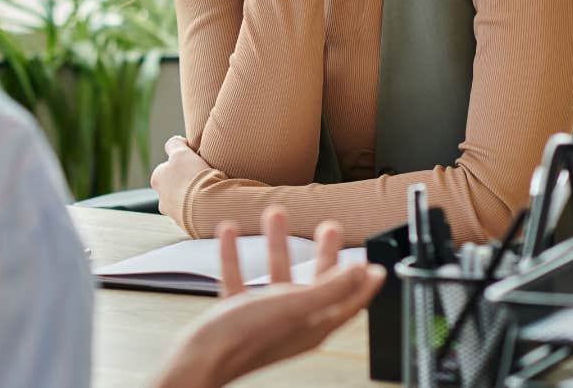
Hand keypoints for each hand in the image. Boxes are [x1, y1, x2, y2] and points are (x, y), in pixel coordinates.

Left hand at [150, 136, 213, 228]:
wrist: (208, 206)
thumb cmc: (193, 177)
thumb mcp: (181, 153)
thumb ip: (174, 144)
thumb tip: (175, 141)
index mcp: (157, 179)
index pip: (165, 167)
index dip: (178, 163)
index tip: (191, 162)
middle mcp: (162, 199)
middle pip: (173, 186)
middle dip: (185, 182)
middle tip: (201, 176)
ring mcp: (176, 215)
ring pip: (184, 202)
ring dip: (194, 197)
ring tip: (210, 190)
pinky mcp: (190, 227)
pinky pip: (196, 214)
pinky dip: (202, 208)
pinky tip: (213, 201)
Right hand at [155, 207, 385, 387]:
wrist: (196, 359)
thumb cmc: (244, 338)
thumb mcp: (292, 305)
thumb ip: (328, 288)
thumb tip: (362, 272)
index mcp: (312, 324)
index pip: (348, 303)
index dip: (364, 284)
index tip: (376, 266)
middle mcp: (292, 322)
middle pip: (316, 284)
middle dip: (323, 253)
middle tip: (329, 228)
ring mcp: (263, 318)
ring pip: (276, 275)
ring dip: (276, 243)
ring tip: (274, 214)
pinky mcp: (236, 315)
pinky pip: (240, 279)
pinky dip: (236, 255)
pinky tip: (230, 233)